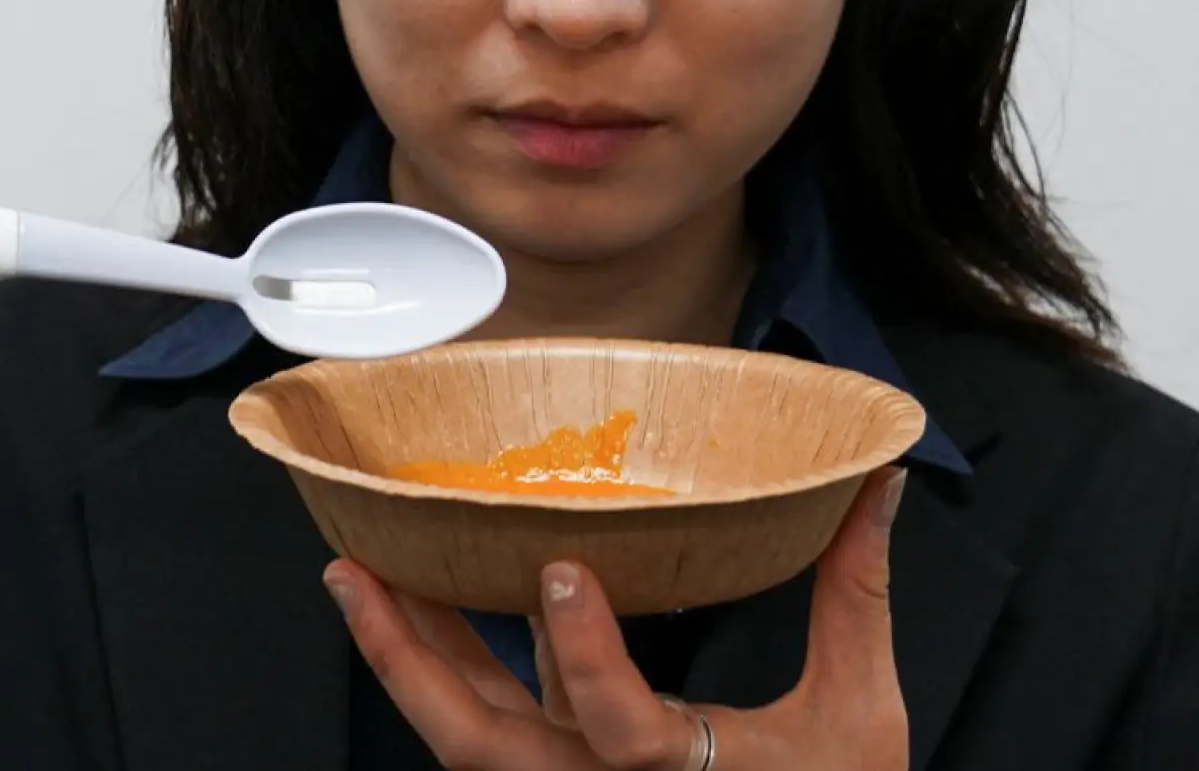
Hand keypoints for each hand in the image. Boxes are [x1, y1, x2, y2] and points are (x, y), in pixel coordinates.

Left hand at [325, 467, 909, 770]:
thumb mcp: (859, 715)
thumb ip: (855, 598)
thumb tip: (875, 488)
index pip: (614, 725)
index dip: (581, 654)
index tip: (562, 570)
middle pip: (479, 741)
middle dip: (409, 658)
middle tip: (357, 573)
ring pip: (465, 732)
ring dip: (409, 653)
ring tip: (360, 576)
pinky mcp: (565, 767)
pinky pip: (488, 716)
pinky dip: (447, 660)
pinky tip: (420, 599)